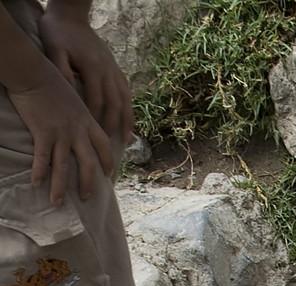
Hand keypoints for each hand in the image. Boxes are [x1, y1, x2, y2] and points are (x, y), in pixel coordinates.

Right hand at [11, 67, 112, 203]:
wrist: (33, 71)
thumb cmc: (51, 80)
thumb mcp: (74, 97)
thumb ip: (81, 113)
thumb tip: (83, 123)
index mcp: (87, 121)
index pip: (104, 146)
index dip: (108, 162)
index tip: (110, 175)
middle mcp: (77, 131)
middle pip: (88, 164)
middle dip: (89, 184)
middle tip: (87, 198)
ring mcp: (61, 133)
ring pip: (63, 167)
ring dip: (60, 187)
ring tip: (57, 203)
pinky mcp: (43, 133)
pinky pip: (42, 158)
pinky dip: (39, 172)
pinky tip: (36, 184)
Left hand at [36, 5, 132, 149]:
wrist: (70, 15)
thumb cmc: (57, 33)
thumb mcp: (54, 49)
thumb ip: (62, 70)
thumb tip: (70, 93)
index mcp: (92, 68)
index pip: (97, 101)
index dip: (96, 121)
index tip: (94, 139)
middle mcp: (107, 70)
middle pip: (114, 105)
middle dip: (113, 127)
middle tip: (110, 148)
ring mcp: (114, 70)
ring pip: (125, 100)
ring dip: (126, 122)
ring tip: (126, 141)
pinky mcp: (116, 68)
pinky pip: (126, 92)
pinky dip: (129, 109)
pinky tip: (129, 123)